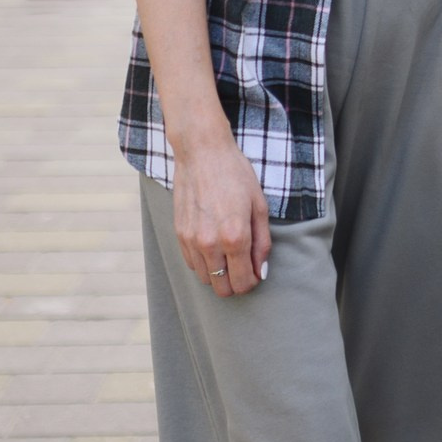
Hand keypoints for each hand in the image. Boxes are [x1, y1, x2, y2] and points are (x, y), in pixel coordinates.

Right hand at [170, 133, 271, 297]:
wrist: (202, 153)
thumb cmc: (235, 175)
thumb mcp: (259, 206)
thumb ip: (262, 243)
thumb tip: (262, 272)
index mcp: (235, 236)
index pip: (243, 282)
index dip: (252, 282)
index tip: (256, 273)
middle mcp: (210, 244)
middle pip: (222, 288)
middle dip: (236, 283)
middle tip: (244, 267)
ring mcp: (191, 240)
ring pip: (205, 279)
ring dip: (219, 274)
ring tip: (229, 255)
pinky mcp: (179, 235)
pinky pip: (191, 264)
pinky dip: (204, 263)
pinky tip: (213, 247)